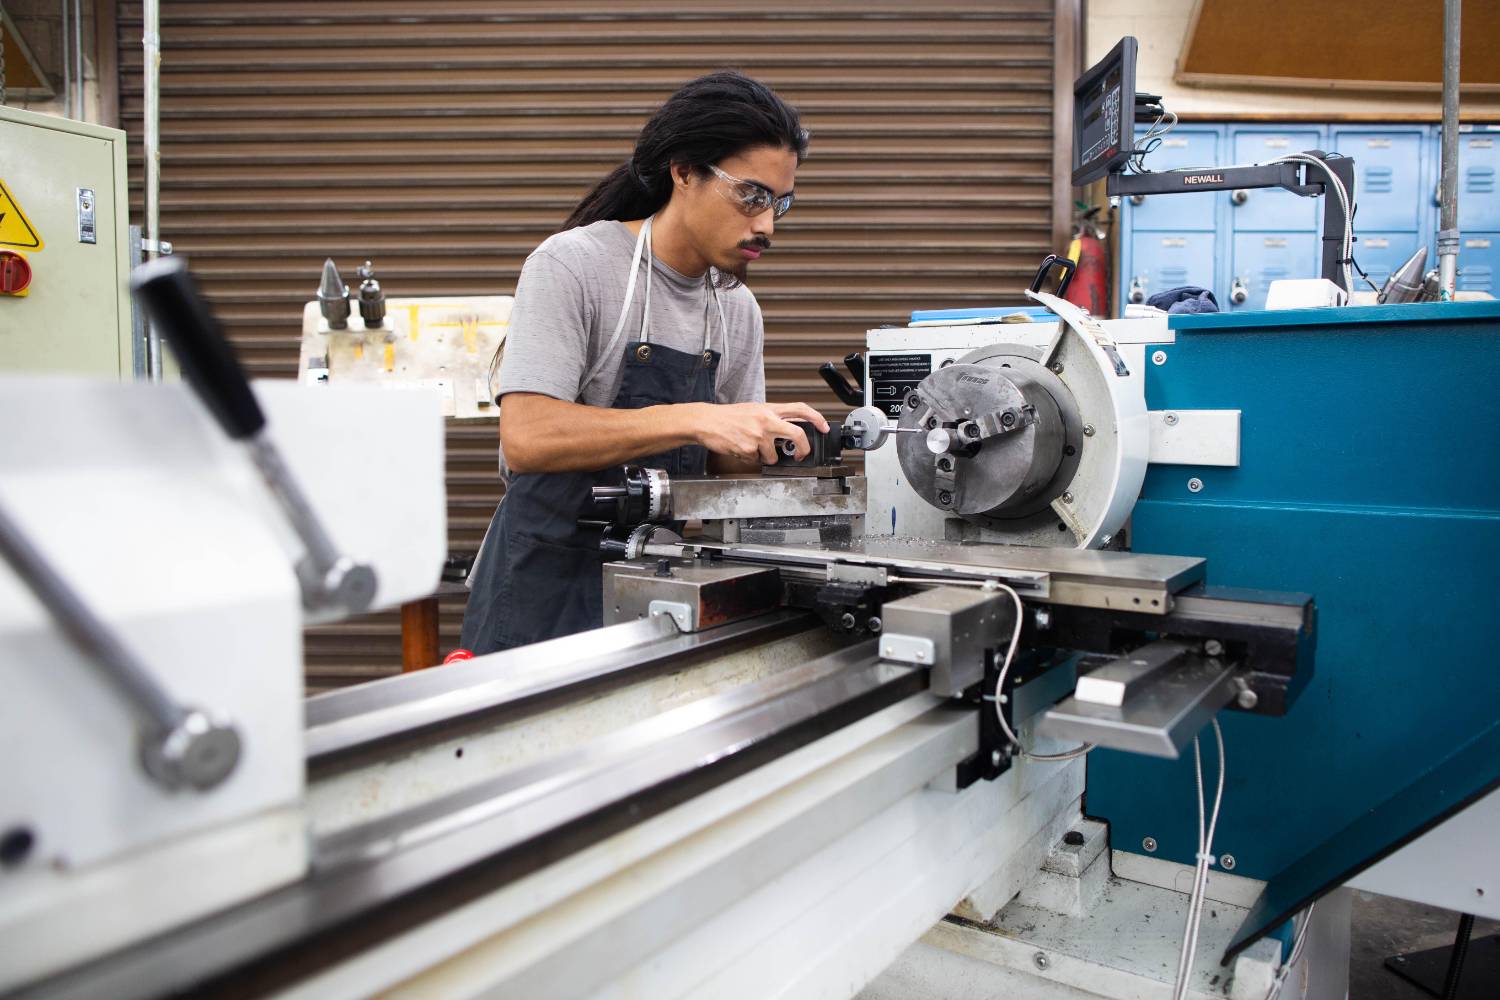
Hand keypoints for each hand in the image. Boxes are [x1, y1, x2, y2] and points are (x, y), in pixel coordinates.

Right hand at [689, 402, 829, 464]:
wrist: (707, 421)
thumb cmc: (728, 417)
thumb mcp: (754, 410)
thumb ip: (772, 418)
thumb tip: (789, 430)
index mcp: (769, 409)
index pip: (800, 409)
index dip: (816, 418)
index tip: (823, 427)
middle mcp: (766, 420)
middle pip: (797, 435)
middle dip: (804, 449)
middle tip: (801, 455)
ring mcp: (758, 435)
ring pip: (774, 456)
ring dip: (766, 457)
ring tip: (752, 447)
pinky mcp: (749, 449)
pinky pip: (756, 461)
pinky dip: (750, 459)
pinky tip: (741, 448)